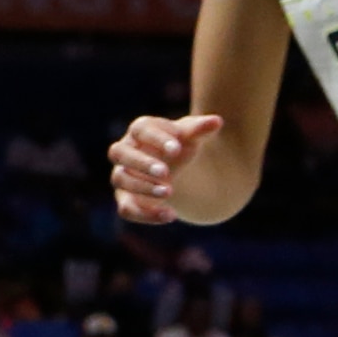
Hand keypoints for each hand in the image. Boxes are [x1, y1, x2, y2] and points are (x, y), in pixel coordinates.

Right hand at [108, 112, 223, 225]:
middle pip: (120, 153)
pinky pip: (126, 209)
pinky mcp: (126, 199)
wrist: (175, 168)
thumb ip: (201, 129)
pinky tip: (170, 215)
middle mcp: (124, 151)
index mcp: (140, 130)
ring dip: (143, 187)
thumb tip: (217, 121)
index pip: (141, 129)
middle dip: (142, 163)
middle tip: (165, 172)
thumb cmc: (179, 145)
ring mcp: (122, 175)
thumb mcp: (191, 137)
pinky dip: (146, 215)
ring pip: (121, 180)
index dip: (156, 139)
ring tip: (169, 191)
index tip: (176, 149)